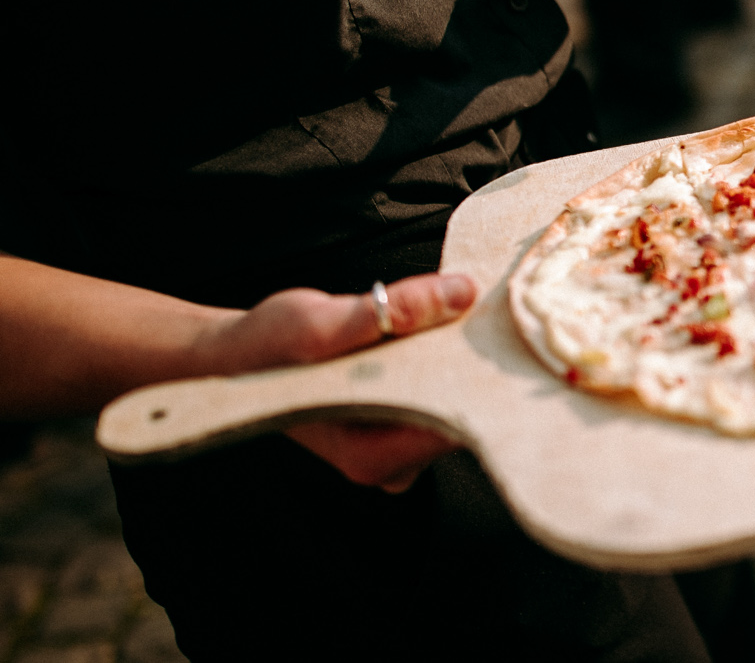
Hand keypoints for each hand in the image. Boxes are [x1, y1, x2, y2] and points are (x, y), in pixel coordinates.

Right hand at [194, 272, 478, 493]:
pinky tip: (454, 326)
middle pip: (468, 415)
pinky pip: (446, 393)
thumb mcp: (320, 322)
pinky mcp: (401, 425)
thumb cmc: (268, 345)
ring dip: (471, 361)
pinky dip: (453, 361)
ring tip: (478, 315)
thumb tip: (462, 292)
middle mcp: (392, 465)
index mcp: (373, 454)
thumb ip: (391, 311)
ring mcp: (398, 449)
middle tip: (504, 315)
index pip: (464, 426)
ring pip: (461, 403)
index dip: (494, 381)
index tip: (516, 336)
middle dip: (487, 366)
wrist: (234, 358)